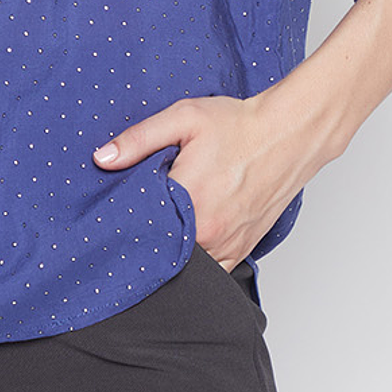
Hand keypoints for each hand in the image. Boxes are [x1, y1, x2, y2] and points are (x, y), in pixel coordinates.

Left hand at [91, 92, 330, 268]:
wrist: (289, 134)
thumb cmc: (240, 125)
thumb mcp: (184, 118)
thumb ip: (139, 139)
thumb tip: (102, 159)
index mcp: (189, 200)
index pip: (140, 228)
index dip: (122, 224)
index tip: (110, 218)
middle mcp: (208, 231)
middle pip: (160, 250)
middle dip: (144, 240)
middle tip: (134, 223)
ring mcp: (227, 246)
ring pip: (185, 266)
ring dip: (170, 254)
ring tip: (160, 232)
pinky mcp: (241, 250)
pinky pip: (211, 272)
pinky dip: (196, 262)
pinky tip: (187, 242)